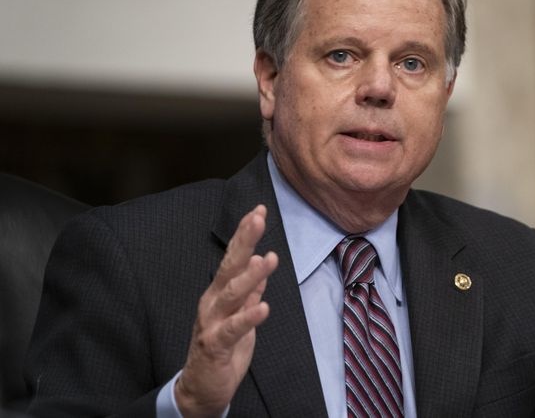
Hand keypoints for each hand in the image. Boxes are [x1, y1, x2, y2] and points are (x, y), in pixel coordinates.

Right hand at [175, 205, 278, 416]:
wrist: (201, 388)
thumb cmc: (222, 349)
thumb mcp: (241, 314)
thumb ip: (250, 290)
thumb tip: (261, 261)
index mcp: (219, 293)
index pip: (234, 258)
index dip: (245, 235)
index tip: (258, 211)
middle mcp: (213, 303)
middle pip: (229, 267)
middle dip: (244, 242)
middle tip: (257, 219)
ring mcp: (211, 323)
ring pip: (231, 295)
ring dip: (250, 276)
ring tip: (268, 259)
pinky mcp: (215, 345)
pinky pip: (233, 329)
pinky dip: (248, 318)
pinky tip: (264, 307)